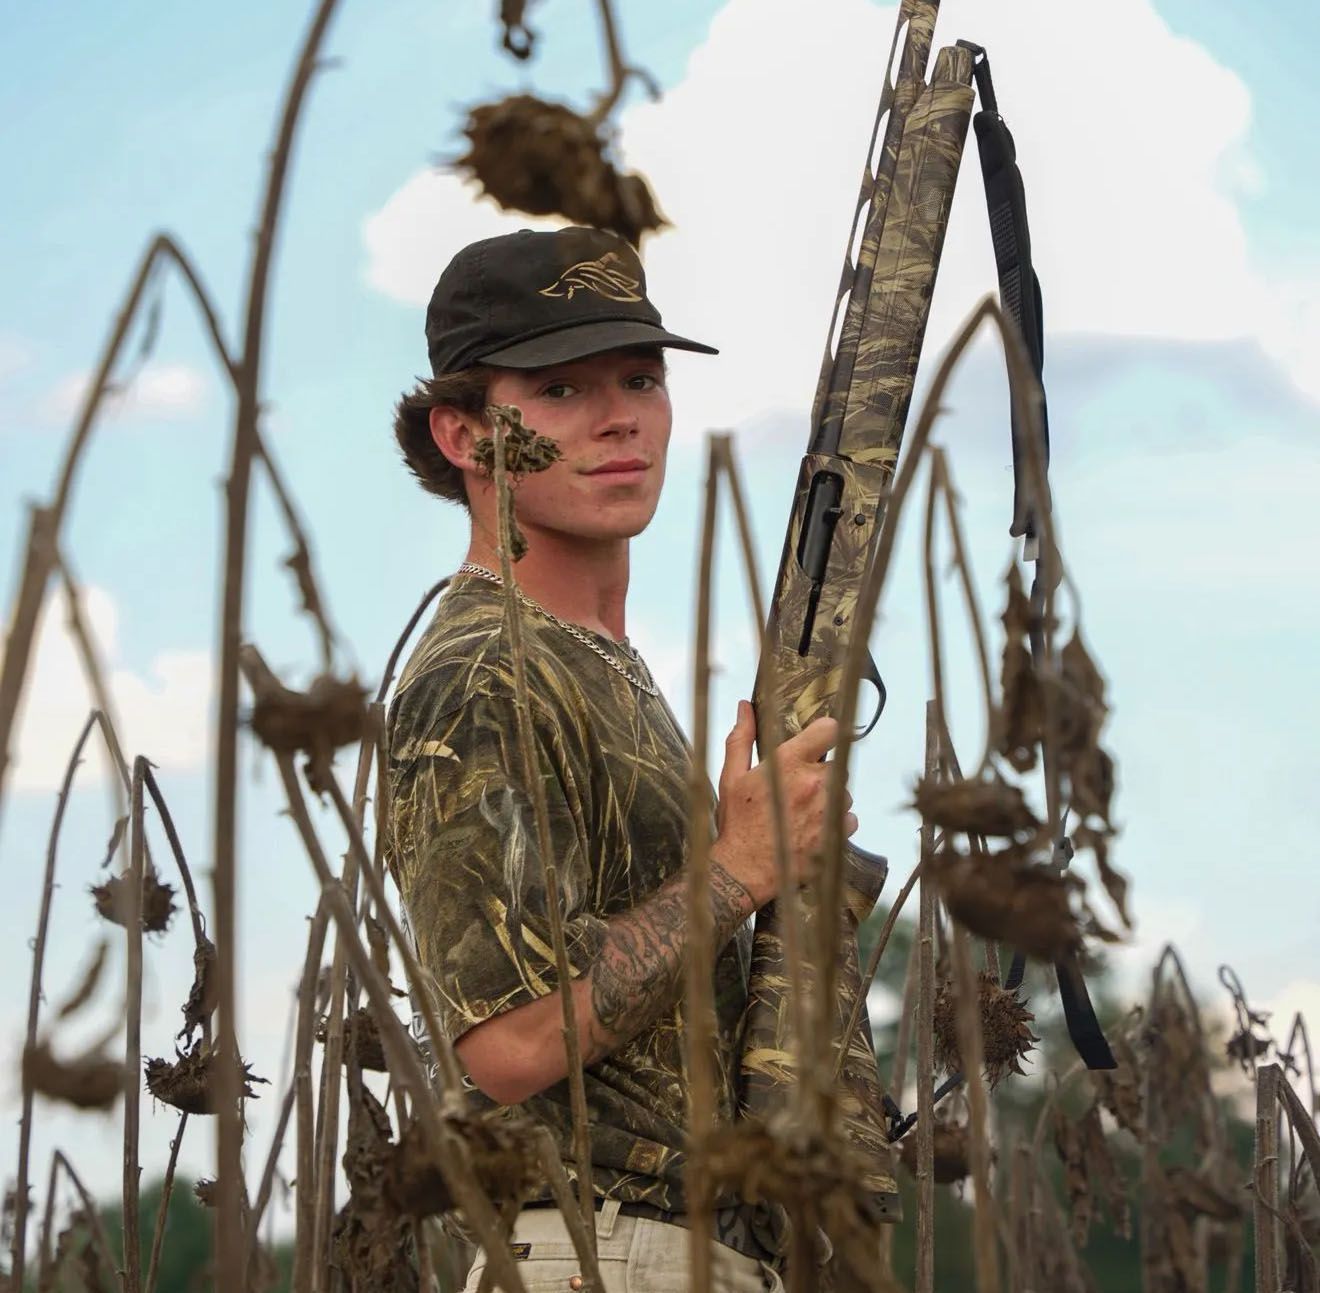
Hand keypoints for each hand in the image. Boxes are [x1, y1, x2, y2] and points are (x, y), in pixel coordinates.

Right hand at [710, 700, 858, 907]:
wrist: (744, 871)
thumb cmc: (736, 823)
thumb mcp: (732, 777)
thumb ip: (742, 738)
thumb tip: (745, 707)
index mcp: (789, 763)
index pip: (829, 729)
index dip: (824, 733)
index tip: (817, 742)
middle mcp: (814, 783)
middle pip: (836, 764)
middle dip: (821, 772)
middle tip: (797, 788)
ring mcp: (829, 810)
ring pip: (843, 792)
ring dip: (828, 798)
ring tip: (801, 812)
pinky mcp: (838, 834)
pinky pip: (848, 818)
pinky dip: (835, 821)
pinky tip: (811, 828)